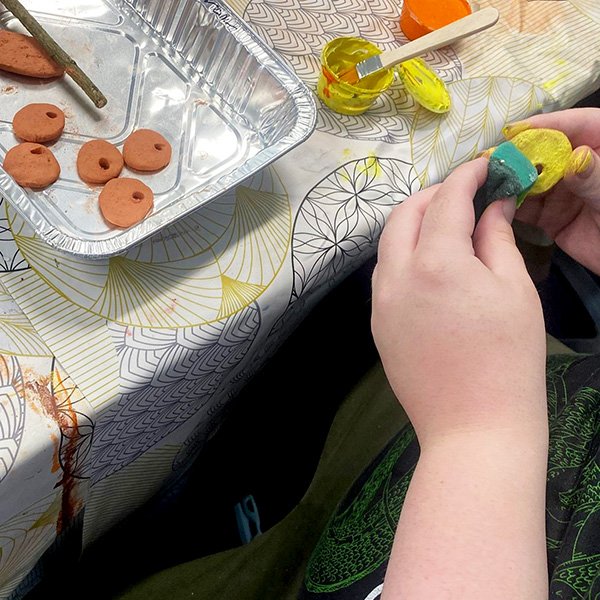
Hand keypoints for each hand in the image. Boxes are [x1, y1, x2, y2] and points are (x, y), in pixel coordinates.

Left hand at [371, 158, 546, 448]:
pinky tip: (429, 264)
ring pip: (388, 245)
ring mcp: (380, 302)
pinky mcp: (377, 324)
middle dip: (431, 195)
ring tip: (445, 226)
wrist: (474, 427)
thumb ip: (496, 238)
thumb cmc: (508, 359)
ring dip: (412, 224)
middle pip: (403, 215)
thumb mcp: (513, 290)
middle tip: (462, 195)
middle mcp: (396, 276)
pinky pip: (385, 275)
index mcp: (435, 262)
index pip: (445, 201)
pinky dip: (403, 256)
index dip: (465, 176)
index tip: (482, 166)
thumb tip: (491, 205)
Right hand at [504, 107, 599, 274]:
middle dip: (521, 154)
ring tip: (487, 180)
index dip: (547, 124)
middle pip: (548, 152)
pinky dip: (508, 206)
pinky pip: (526, 209)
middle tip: (493, 158)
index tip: (516, 131)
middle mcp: (581, 167)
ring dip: (511, 181)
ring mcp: (565, 192)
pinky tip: (493, 203)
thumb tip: (575, 157)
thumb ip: (595, 178)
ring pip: (532, 180)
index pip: (579, 124)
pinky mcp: (552, 217)